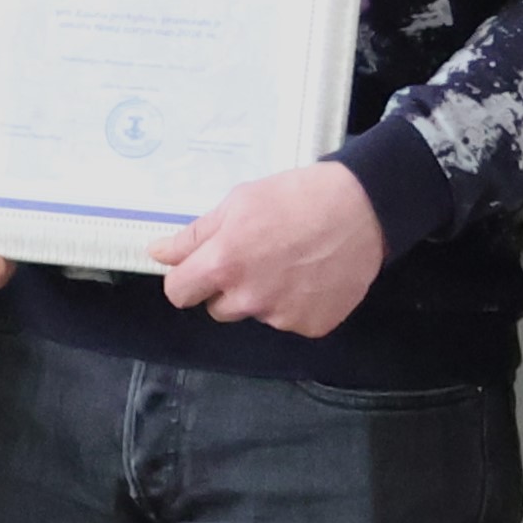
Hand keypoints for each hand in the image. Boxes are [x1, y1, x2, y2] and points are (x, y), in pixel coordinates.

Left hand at [159, 160, 390, 337]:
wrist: (363, 208)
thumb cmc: (296, 197)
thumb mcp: (237, 203)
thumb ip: (194, 236)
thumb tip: (159, 254)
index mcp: (222, 265)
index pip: (179, 293)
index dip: (188, 279)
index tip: (201, 269)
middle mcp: (249, 299)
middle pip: (218, 308)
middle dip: (229, 288)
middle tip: (258, 256)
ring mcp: (282, 316)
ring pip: (256, 314)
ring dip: (265, 296)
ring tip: (292, 262)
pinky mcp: (312, 326)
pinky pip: (291, 320)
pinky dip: (298, 304)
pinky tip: (313, 276)